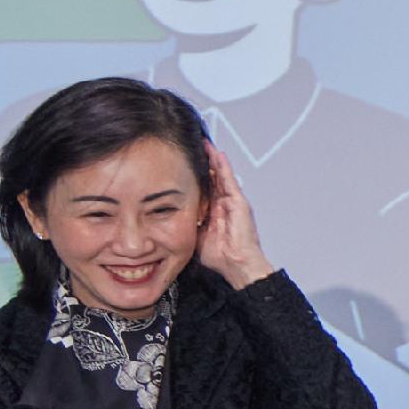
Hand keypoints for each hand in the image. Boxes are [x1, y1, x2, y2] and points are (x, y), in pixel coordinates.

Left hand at [198, 146, 272, 288]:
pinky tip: (218, 155)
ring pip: (221, 176)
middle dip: (205, 162)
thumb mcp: (195, 236)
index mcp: (214, 212)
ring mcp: (233, 202)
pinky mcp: (239, 202)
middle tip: (196, 147)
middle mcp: (224, 204)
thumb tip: (169, 217)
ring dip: (214, 160)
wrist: (236, 264)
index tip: (186, 163)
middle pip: (214, 178)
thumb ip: (188, 223)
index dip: (197, 175)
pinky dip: (224, 167)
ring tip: (205, 145)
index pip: (205, 188)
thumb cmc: (220, 256)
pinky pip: (229, 180)